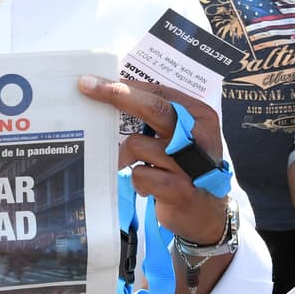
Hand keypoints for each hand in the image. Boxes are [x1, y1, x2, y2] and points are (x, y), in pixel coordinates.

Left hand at [78, 75, 224, 243]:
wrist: (208, 213)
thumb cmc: (187, 166)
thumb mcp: (183, 136)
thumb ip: (160, 116)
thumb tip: (114, 93)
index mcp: (200, 116)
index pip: (159, 92)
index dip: (126, 84)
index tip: (94, 80)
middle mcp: (199, 136)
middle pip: (154, 108)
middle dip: (118, 95)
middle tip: (86, 87)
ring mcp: (190, 164)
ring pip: (137, 144)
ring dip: (128, 156)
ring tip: (142, 166)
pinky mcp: (179, 189)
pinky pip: (140, 175)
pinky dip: (138, 180)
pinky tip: (149, 186)